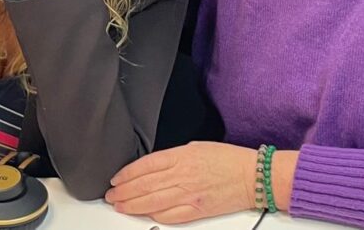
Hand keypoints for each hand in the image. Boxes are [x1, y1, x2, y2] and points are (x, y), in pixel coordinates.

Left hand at [105, 141, 257, 223]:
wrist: (252, 176)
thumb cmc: (228, 159)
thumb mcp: (196, 146)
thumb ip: (173, 157)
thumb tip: (153, 167)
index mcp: (182, 156)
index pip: (145, 165)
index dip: (126, 174)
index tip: (115, 179)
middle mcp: (183, 175)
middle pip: (144, 185)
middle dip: (123, 192)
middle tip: (111, 195)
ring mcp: (189, 194)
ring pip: (152, 202)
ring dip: (132, 205)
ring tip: (120, 206)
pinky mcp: (197, 210)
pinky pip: (170, 216)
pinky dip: (154, 216)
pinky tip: (145, 215)